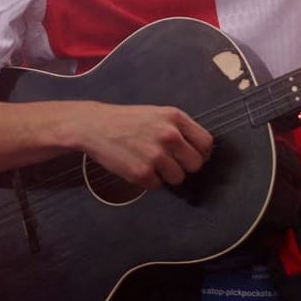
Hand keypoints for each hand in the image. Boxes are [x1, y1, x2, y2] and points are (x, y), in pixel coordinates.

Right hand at [74, 103, 211, 189]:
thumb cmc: (127, 120)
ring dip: (166, 175)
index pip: (206, 143)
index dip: (200, 153)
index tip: (190, 156)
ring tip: (150, 163)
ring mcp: (156, 155)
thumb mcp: (157, 114)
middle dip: (184, 166)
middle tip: (169, 162)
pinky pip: (158, 185)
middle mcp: (169, 135)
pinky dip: (149, 180)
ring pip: (178, 178)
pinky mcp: (142, 172)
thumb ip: (179, 129)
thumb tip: (201, 151)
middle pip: (196, 164)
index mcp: (175, 117)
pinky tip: (137, 166)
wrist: (94, 126)